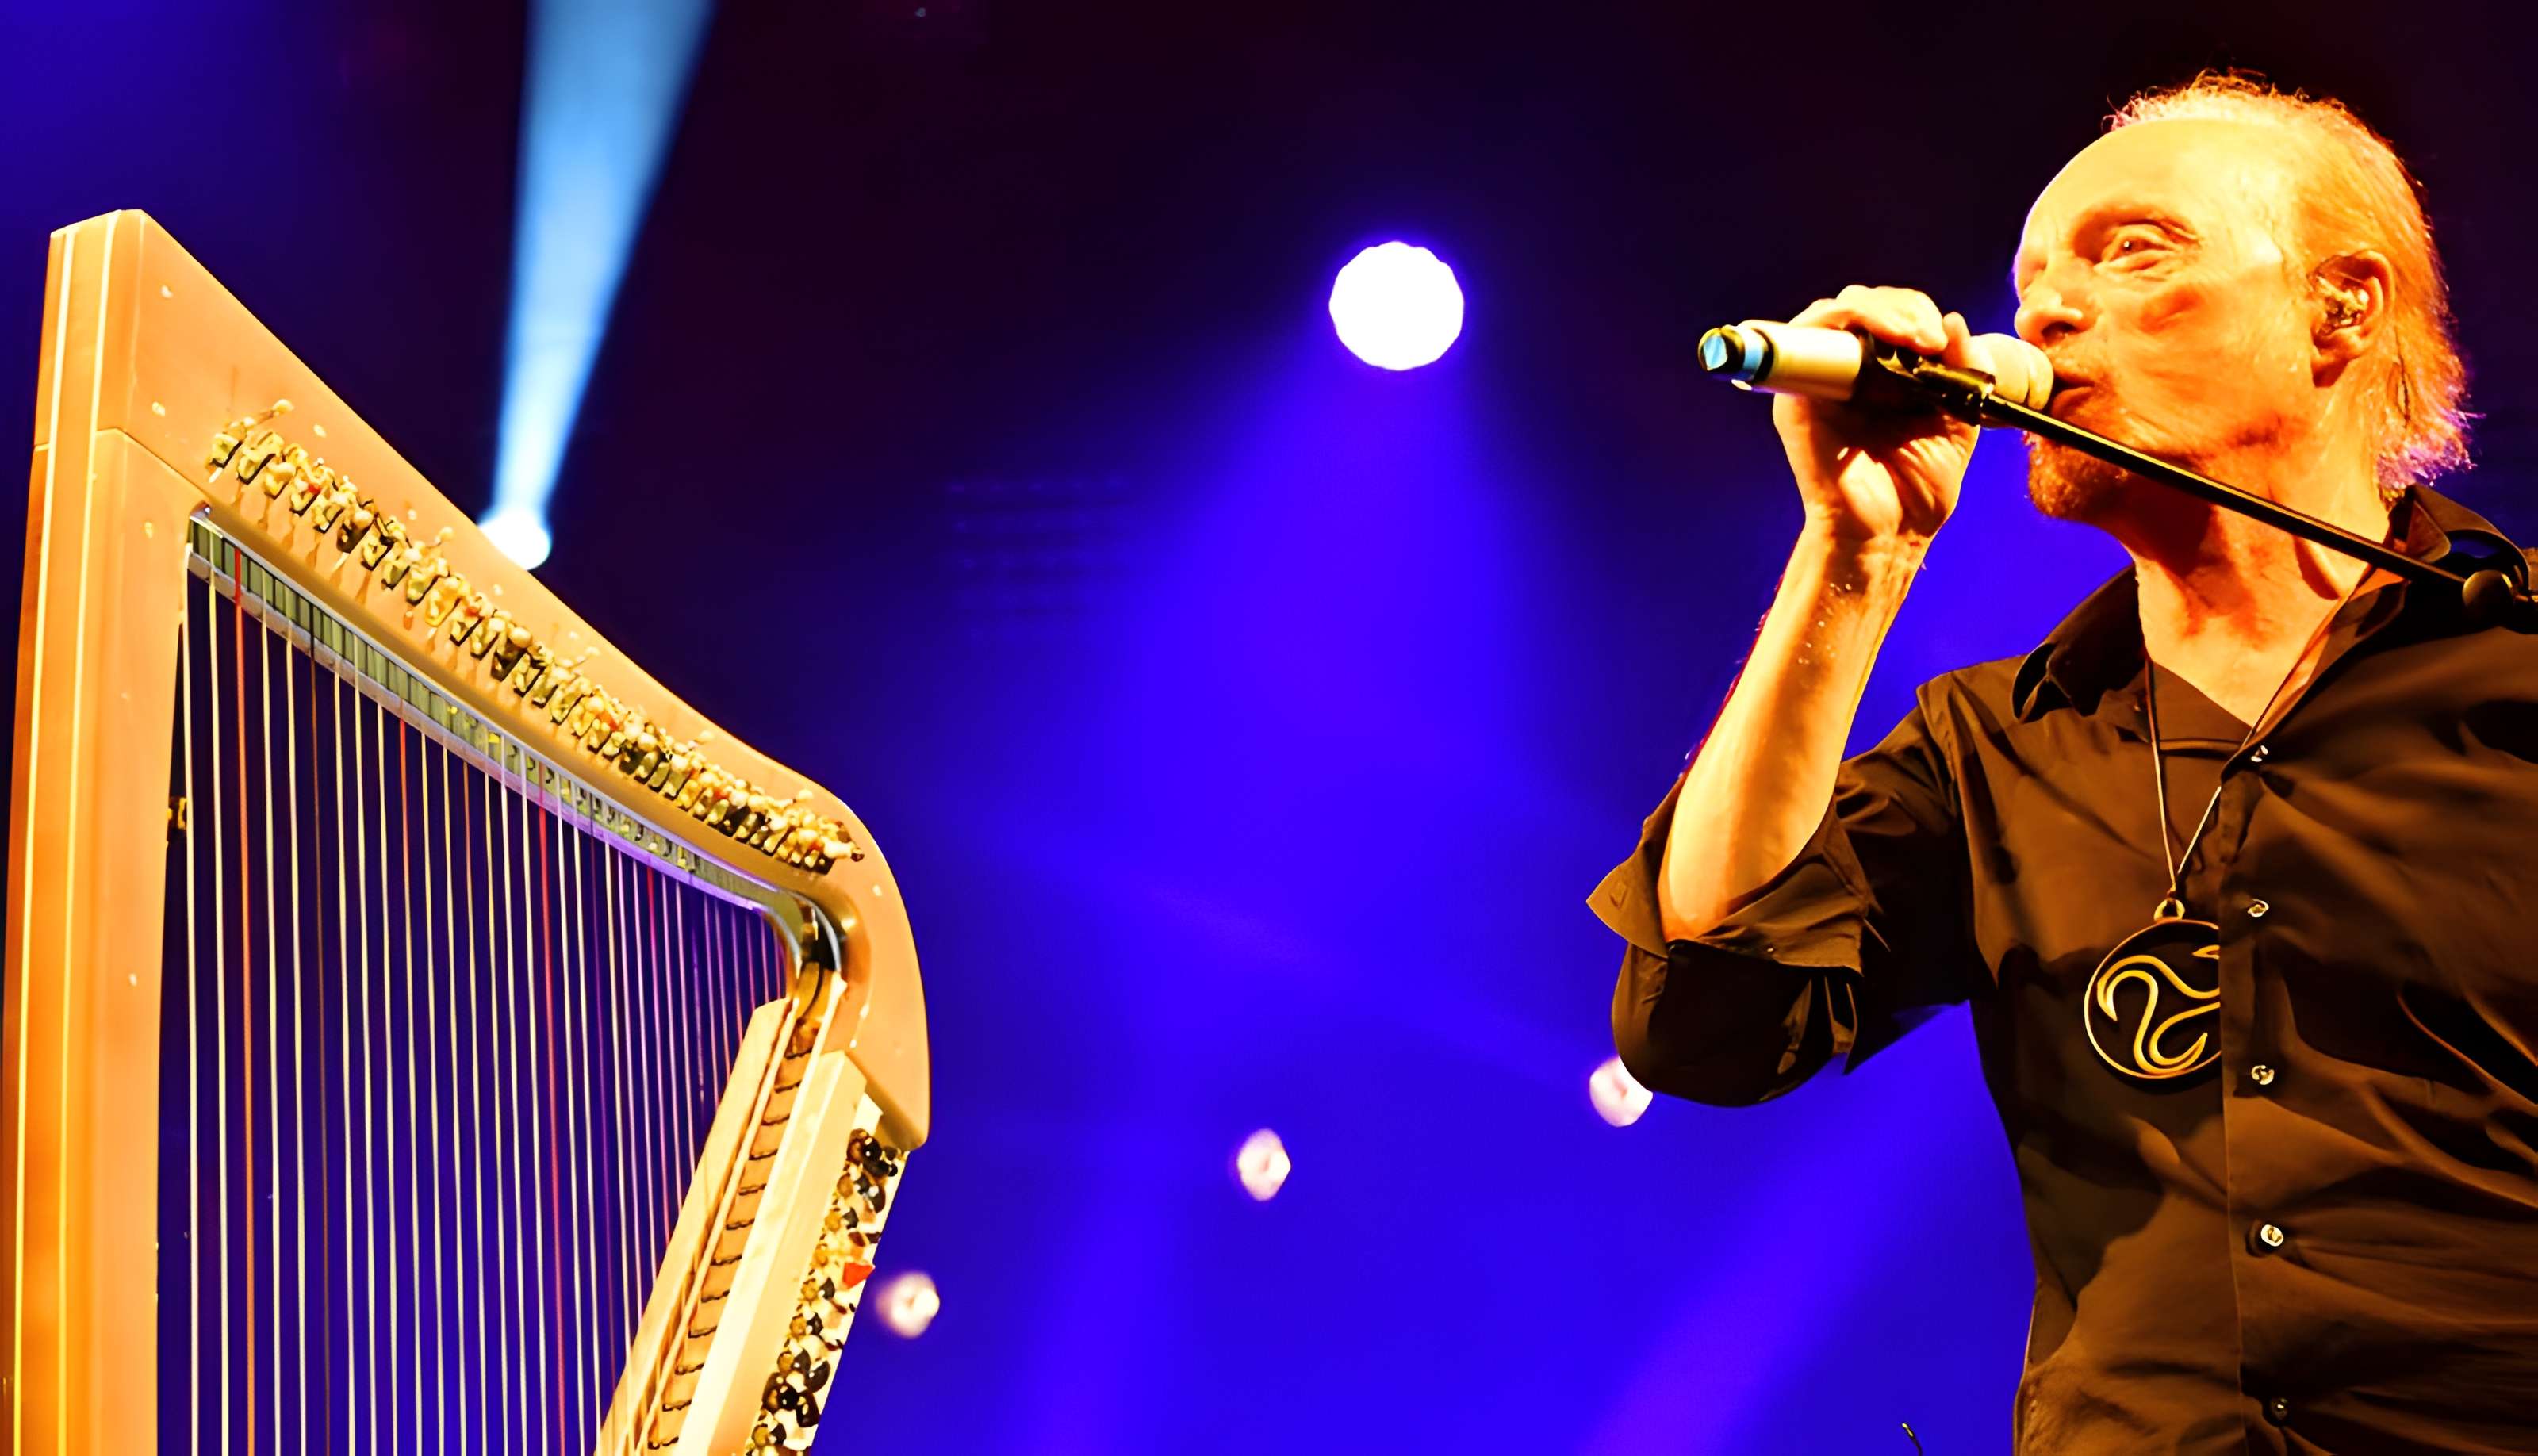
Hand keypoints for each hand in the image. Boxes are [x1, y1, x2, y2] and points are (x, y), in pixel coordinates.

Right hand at [1771, 285, 1982, 544]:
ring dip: (1877, 310)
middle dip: (1902, 308)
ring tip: (1914, 335)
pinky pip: (1803, 340)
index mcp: (1882, 374)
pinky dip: (1840, 322)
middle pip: (1861, 305)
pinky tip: (1882, 340)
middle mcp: (1845, 372)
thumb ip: (1962, 371)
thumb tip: (1955, 321)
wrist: (1891, 533)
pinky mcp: (1794, 398)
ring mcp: (1816, 382)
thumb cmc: (1919, 486)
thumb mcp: (1958, 417)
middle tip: (1930, 338)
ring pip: (1833, 312)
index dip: (1916, 312)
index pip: (1890, 316)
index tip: (1944, 336)